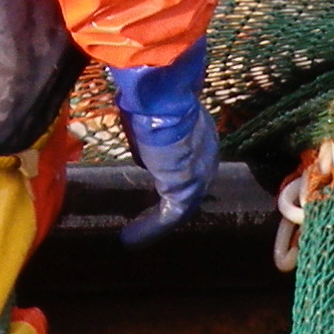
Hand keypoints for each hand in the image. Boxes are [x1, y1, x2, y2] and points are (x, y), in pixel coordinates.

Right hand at [111, 39, 219, 245]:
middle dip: (165, 201)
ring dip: (155, 221)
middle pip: (184, 184)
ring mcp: (198, 173)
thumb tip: (130, 119)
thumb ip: (143, 123)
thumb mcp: (144, 110)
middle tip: (140, 217)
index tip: (149, 180)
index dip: (167, 172)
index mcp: (198, 133)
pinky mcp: (186, 188)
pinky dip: (150, 228)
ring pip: (178, 204)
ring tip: (132, 235)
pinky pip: (169, 215)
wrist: (160, 95)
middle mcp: (204, 155)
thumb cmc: (149, 95)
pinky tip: (130, 238)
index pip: (185, 159)